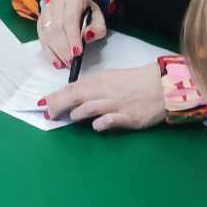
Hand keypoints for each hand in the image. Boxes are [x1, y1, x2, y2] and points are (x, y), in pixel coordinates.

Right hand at [35, 0, 104, 68]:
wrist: (74, 4)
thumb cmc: (87, 12)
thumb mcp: (99, 18)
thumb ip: (97, 28)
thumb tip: (86, 36)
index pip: (70, 19)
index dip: (73, 37)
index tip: (77, 52)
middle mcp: (57, 3)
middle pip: (56, 27)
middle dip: (64, 48)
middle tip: (72, 61)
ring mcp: (46, 12)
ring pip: (47, 33)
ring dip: (56, 51)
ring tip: (66, 62)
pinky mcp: (40, 22)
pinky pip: (42, 38)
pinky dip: (49, 52)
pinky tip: (56, 61)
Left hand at [41, 63, 165, 132]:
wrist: (163, 86)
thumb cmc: (136, 82)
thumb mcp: (111, 79)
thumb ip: (93, 88)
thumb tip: (72, 97)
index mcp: (100, 80)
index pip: (73, 87)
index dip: (56, 96)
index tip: (42, 103)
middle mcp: (105, 91)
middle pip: (75, 97)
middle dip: (58, 105)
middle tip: (48, 114)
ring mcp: (116, 105)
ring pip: (89, 108)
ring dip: (76, 114)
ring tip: (72, 117)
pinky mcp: (128, 117)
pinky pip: (109, 121)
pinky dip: (99, 124)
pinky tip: (95, 126)